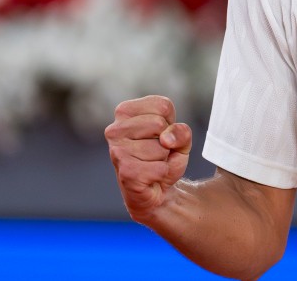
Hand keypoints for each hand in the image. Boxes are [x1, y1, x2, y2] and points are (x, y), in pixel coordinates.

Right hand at [105, 95, 191, 222]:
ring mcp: (117, 152)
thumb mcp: (181, 138)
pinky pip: (159, 168)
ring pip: (160, 148)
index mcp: (126, 112)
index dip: (171, 123)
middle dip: (167, 141)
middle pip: (159, 124)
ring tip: (152, 164)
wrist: (159, 191)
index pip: (163, 106)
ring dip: (163, 159)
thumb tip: (166, 139)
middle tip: (156, 152)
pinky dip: (162, 173)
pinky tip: (150, 176)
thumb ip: (181, 131)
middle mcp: (115, 130)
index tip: (160, 135)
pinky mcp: (125, 173)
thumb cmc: (165, 158)